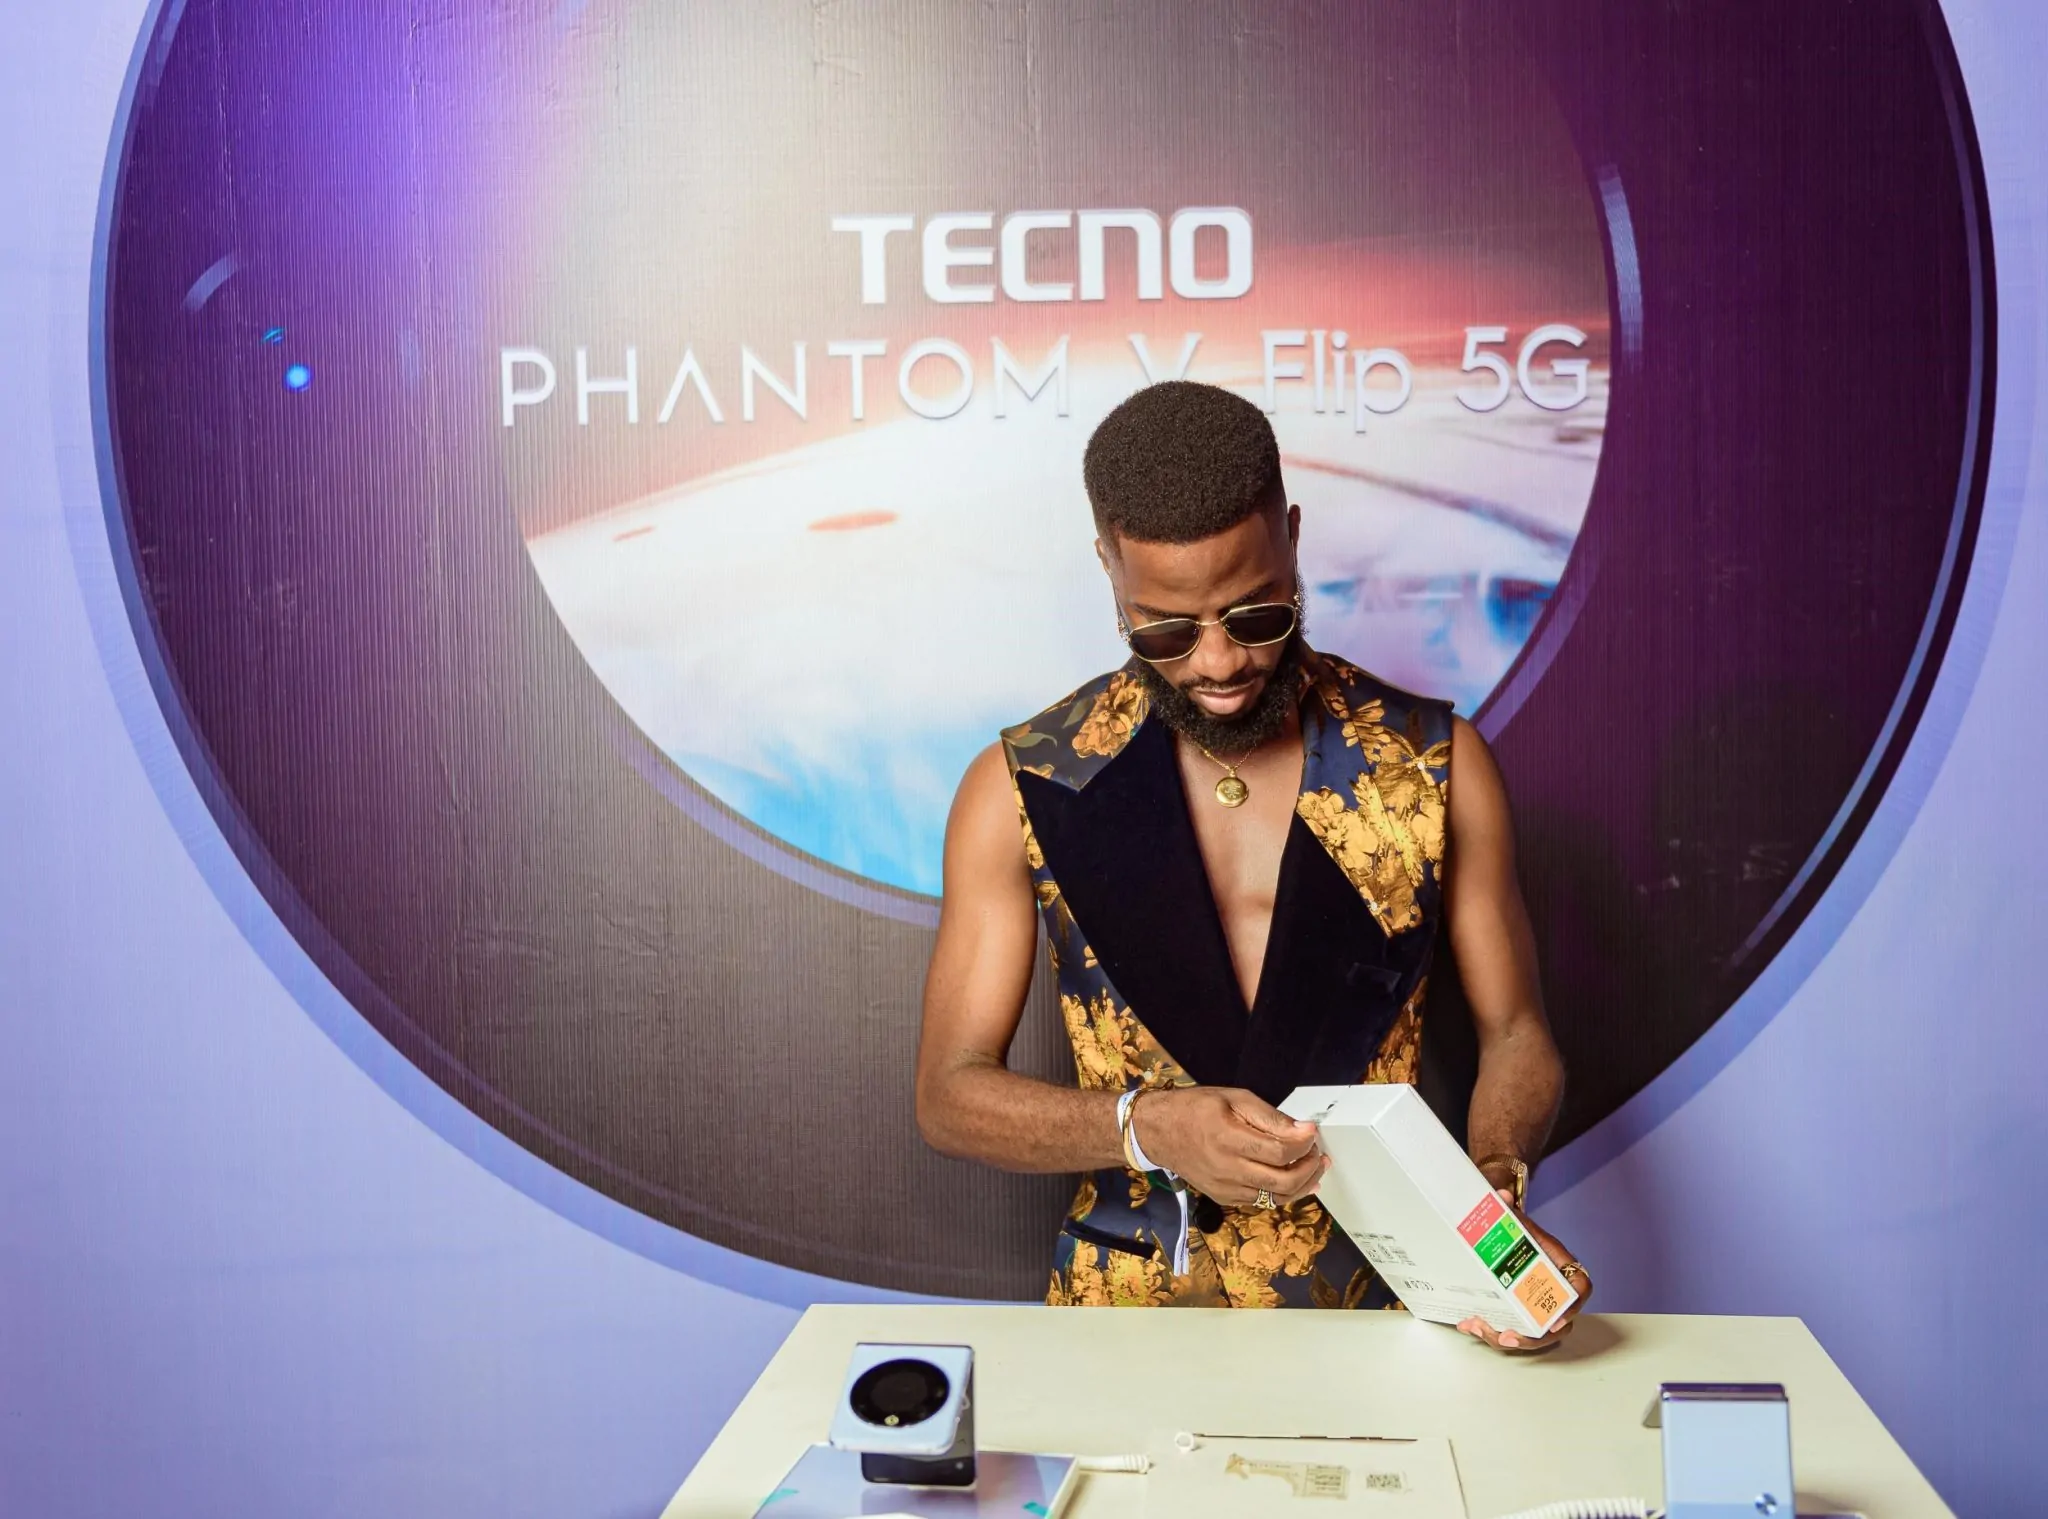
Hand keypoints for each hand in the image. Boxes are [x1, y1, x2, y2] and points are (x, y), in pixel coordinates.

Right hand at [1129, 1086, 1327, 1207]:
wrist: (1159, 1133)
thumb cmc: (1196, 1108)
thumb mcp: (1234, 1098)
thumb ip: (1269, 1117)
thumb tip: (1303, 1131)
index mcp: (1229, 1138)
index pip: (1280, 1151)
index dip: (1304, 1144)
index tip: (1313, 1132)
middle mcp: (1227, 1169)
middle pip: (1283, 1181)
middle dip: (1310, 1168)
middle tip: (1319, 1155)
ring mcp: (1225, 1188)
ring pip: (1275, 1198)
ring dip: (1302, 1185)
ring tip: (1314, 1169)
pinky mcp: (1223, 1198)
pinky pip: (1261, 1202)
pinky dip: (1282, 1193)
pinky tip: (1293, 1181)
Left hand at [1455, 1189, 1590, 1352]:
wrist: (1503, 1231)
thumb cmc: (1515, 1228)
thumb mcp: (1512, 1217)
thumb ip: (1507, 1207)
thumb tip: (1501, 1195)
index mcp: (1559, 1264)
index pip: (1580, 1287)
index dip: (1572, 1307)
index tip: (1555, 1322)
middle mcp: (1553, 1289)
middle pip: (1557, 1324)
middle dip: (1532, 1337)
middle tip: (1507, 1336)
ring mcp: (1537, 1304)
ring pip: (1533, 1333)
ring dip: (1506, 1338)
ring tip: (1480, 1329)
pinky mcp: (1518, 1312)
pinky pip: (1512, 1329)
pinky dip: (1490, 1331)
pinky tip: (1469, 1325)